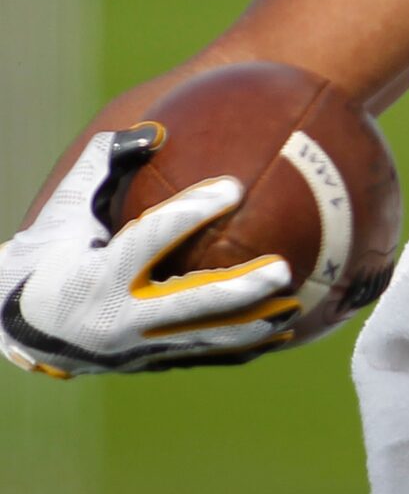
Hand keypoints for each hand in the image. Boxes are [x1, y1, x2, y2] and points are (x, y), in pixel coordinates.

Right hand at [0, 126, 297, 376]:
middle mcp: (119, 317)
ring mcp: (139, 347)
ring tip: (297, 307)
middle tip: (282, 268)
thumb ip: (105, 166)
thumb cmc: (50, 252)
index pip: (150, 239)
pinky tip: (286, 334)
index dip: (191, 213)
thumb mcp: (67, 209)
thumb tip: (154, 130)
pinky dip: (245, 347)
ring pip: (206, 338)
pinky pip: (206, 357)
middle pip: (191, 303)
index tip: (233, 187)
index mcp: (96, 275)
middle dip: (239, 289)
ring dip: (254, 325)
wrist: (24, 326)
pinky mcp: (152, 363)